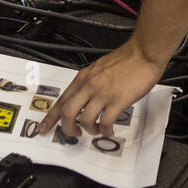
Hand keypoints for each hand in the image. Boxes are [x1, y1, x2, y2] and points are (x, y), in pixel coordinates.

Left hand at [36, 39, 166, 138]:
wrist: (143, 53)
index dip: (50, 117)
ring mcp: (103, 94)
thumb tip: (83, 98)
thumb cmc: (126, 60)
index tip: (44, 127)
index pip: (61, 100)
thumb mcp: (99, 68)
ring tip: (97, 130)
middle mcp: (89, 86)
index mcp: (83, 78)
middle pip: (68, 113)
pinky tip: (110, 130)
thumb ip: (89, 82)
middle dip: (68, 129)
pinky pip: (106, 122)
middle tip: (74, 134)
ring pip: (85, 120)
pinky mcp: (117, 101)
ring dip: (90, 130)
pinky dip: (106, 130)